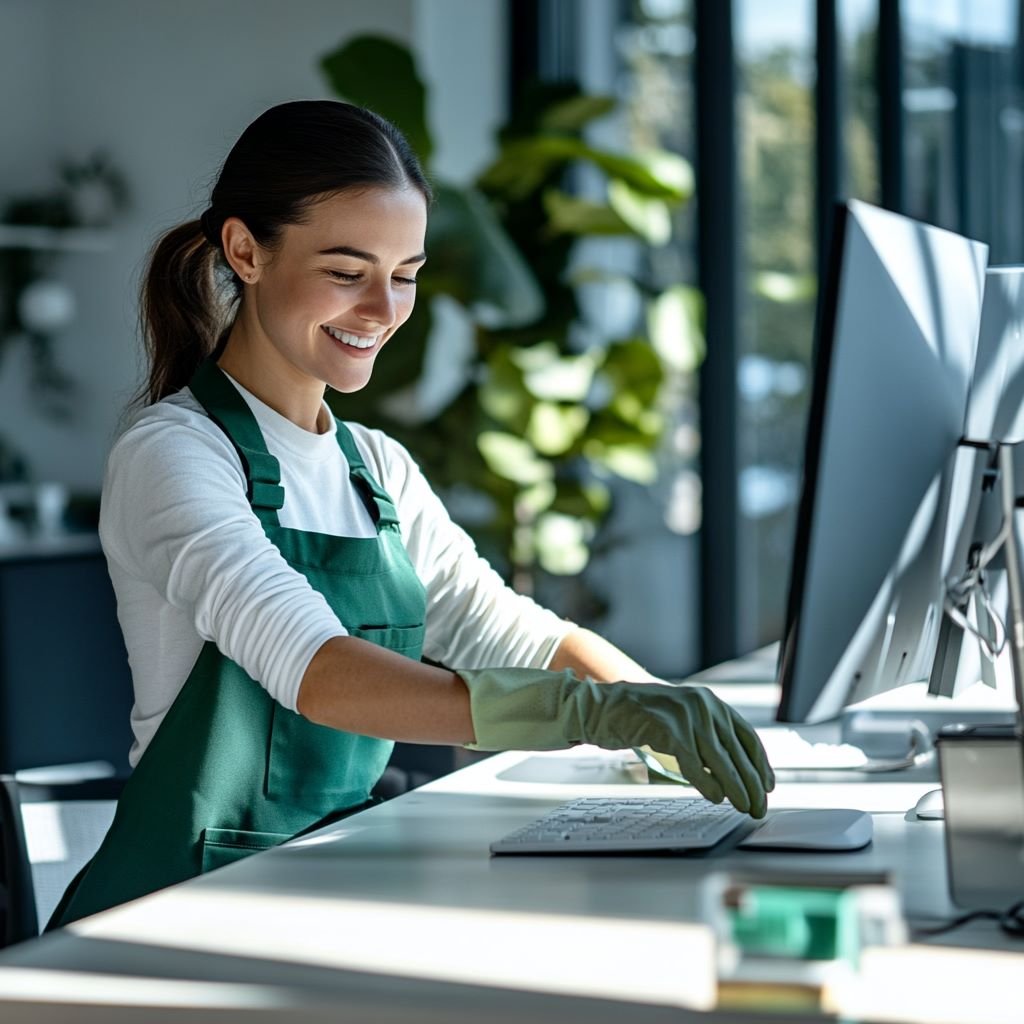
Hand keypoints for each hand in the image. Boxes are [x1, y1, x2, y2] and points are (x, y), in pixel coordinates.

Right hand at [457, 668, 774, 817]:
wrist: (598, 707)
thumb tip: (731, 773)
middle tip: (759, 808)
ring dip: (735, 786)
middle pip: (737, 749)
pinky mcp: (665, 725)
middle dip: (752, 782)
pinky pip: (692, 759)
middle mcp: (702, 703)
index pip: (747, 735)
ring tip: (742, 807)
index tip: (768, 786)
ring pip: (720, 756)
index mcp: (709, 702)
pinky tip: (714, 796)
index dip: (760, 764)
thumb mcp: (678, 724)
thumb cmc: (638, 720)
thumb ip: (703, 740)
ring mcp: (684, 712)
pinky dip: (706, 780)